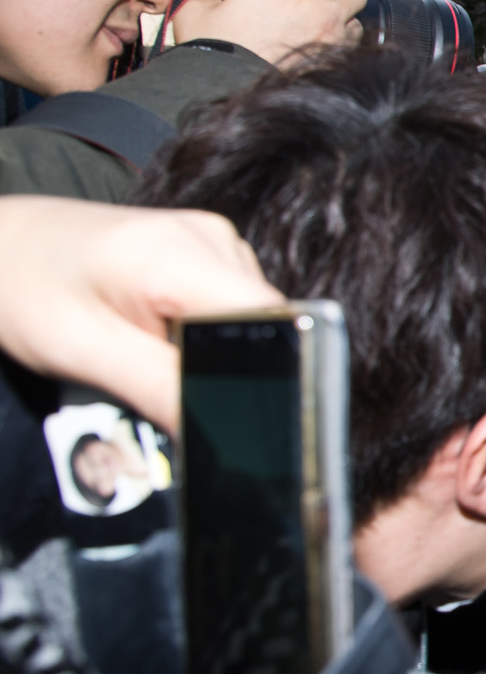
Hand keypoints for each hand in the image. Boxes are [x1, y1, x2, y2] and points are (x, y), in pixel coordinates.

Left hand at [0, 198, 282, 431]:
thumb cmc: (20, 289)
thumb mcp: (82, 351)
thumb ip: (160, 388)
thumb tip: (226, 434)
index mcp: (179, 254)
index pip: (272, 321)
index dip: (273, 373)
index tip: (245, 417)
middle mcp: (211, 238)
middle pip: (265, 323)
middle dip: (233, 370)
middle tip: (170, 394)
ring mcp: (212, 239)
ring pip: (250, 320)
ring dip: (215, 354)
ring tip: (150, 356)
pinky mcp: (205, 250)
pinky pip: (230, 306)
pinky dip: (203, 334)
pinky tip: (157, 335)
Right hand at [171, 0, 365, 64]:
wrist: (220, 94)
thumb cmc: (213, 53)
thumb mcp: (198, 8)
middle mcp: (320, 15)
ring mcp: (330, 44)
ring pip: (356, 22)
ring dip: (344, 16)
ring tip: (319, 18)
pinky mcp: (329, 68)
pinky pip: (347, 50)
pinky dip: (338, 43)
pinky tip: (314, 43)